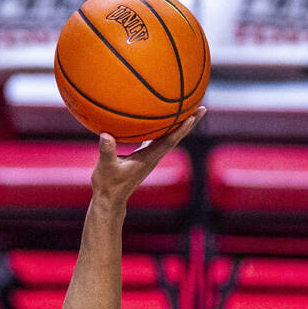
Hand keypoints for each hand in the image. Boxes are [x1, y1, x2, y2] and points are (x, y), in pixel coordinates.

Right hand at [90, 107, 205, 207]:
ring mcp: (150, 158)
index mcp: (147, 159)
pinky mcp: (144, 158)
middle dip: (189, 123)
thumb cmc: (107, 185)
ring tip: (189, 111)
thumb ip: (107, 150)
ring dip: (180, 126)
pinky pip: (159, 140)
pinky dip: (165, 130)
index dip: (180, 129)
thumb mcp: (105, 167)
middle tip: (202, 108)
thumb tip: (106, 134)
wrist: (110, 200)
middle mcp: (153, 158)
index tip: (193, 116)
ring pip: (169, 139)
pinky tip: (164, 121)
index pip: (168, 142)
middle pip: (175, 138)